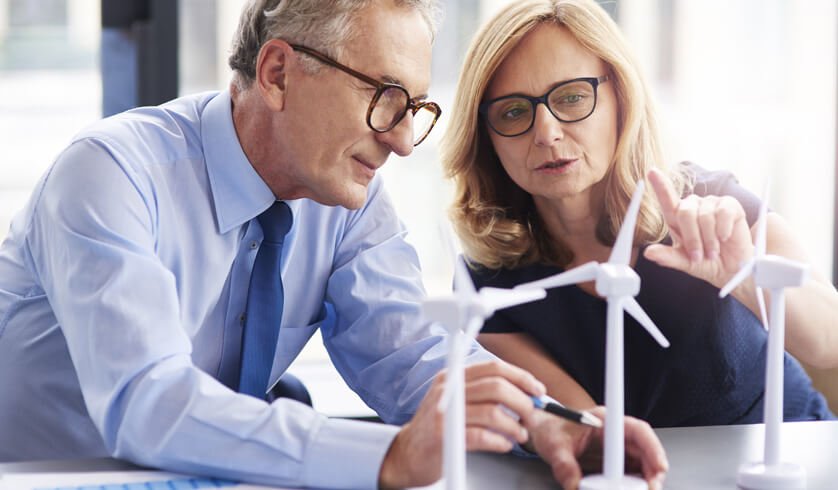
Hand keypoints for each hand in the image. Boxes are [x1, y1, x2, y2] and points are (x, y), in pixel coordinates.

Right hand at [378, 360, 544, 487]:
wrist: (407, 453)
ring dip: (514, 426)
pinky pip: (482, 436)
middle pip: (496, 387)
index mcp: (454, 377)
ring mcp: (446, 413)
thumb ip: (482, 392)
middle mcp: (449, 390)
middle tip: (531, 415)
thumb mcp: (455, 399)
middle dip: (522, 401)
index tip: (537, 389)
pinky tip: (505, 445)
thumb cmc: (436, 428)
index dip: (521, 377)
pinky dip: (500, 441)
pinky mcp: (445, 437)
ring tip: (519, 434)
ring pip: (492, 412)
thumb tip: (522, 391)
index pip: (493, 368)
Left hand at [524, 407, 667, 489]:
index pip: (638, 431)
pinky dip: (632, 486)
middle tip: (652, 489)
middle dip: (653, 471)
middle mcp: (615, 434)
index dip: (653, 448)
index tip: (659, 467)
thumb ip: (564, 465)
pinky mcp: (612, 464)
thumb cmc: (550, 430)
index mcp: (606, 420)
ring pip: (641, 465)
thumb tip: (574, 485)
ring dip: (644, 481)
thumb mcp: (553, 446)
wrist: (542, 431)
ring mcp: (615, 449)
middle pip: (645, 451)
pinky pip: (629, 475)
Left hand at [643, 168, 753, 289]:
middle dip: (693, 239)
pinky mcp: (729, 204)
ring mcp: (710, 203)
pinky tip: (725, 237)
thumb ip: (667, 257)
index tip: (652, 172)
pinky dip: (723, 230)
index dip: (660, 185)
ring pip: (704, 217)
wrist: (732, 267)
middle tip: (700, 256)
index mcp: (677, 218)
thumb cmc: (706, 261)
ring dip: (709, 239)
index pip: (667, 199)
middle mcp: (692, 206)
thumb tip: (648, 253)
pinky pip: (723, 213)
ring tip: (713, 250)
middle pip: (685, 213)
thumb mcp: (685, 262)